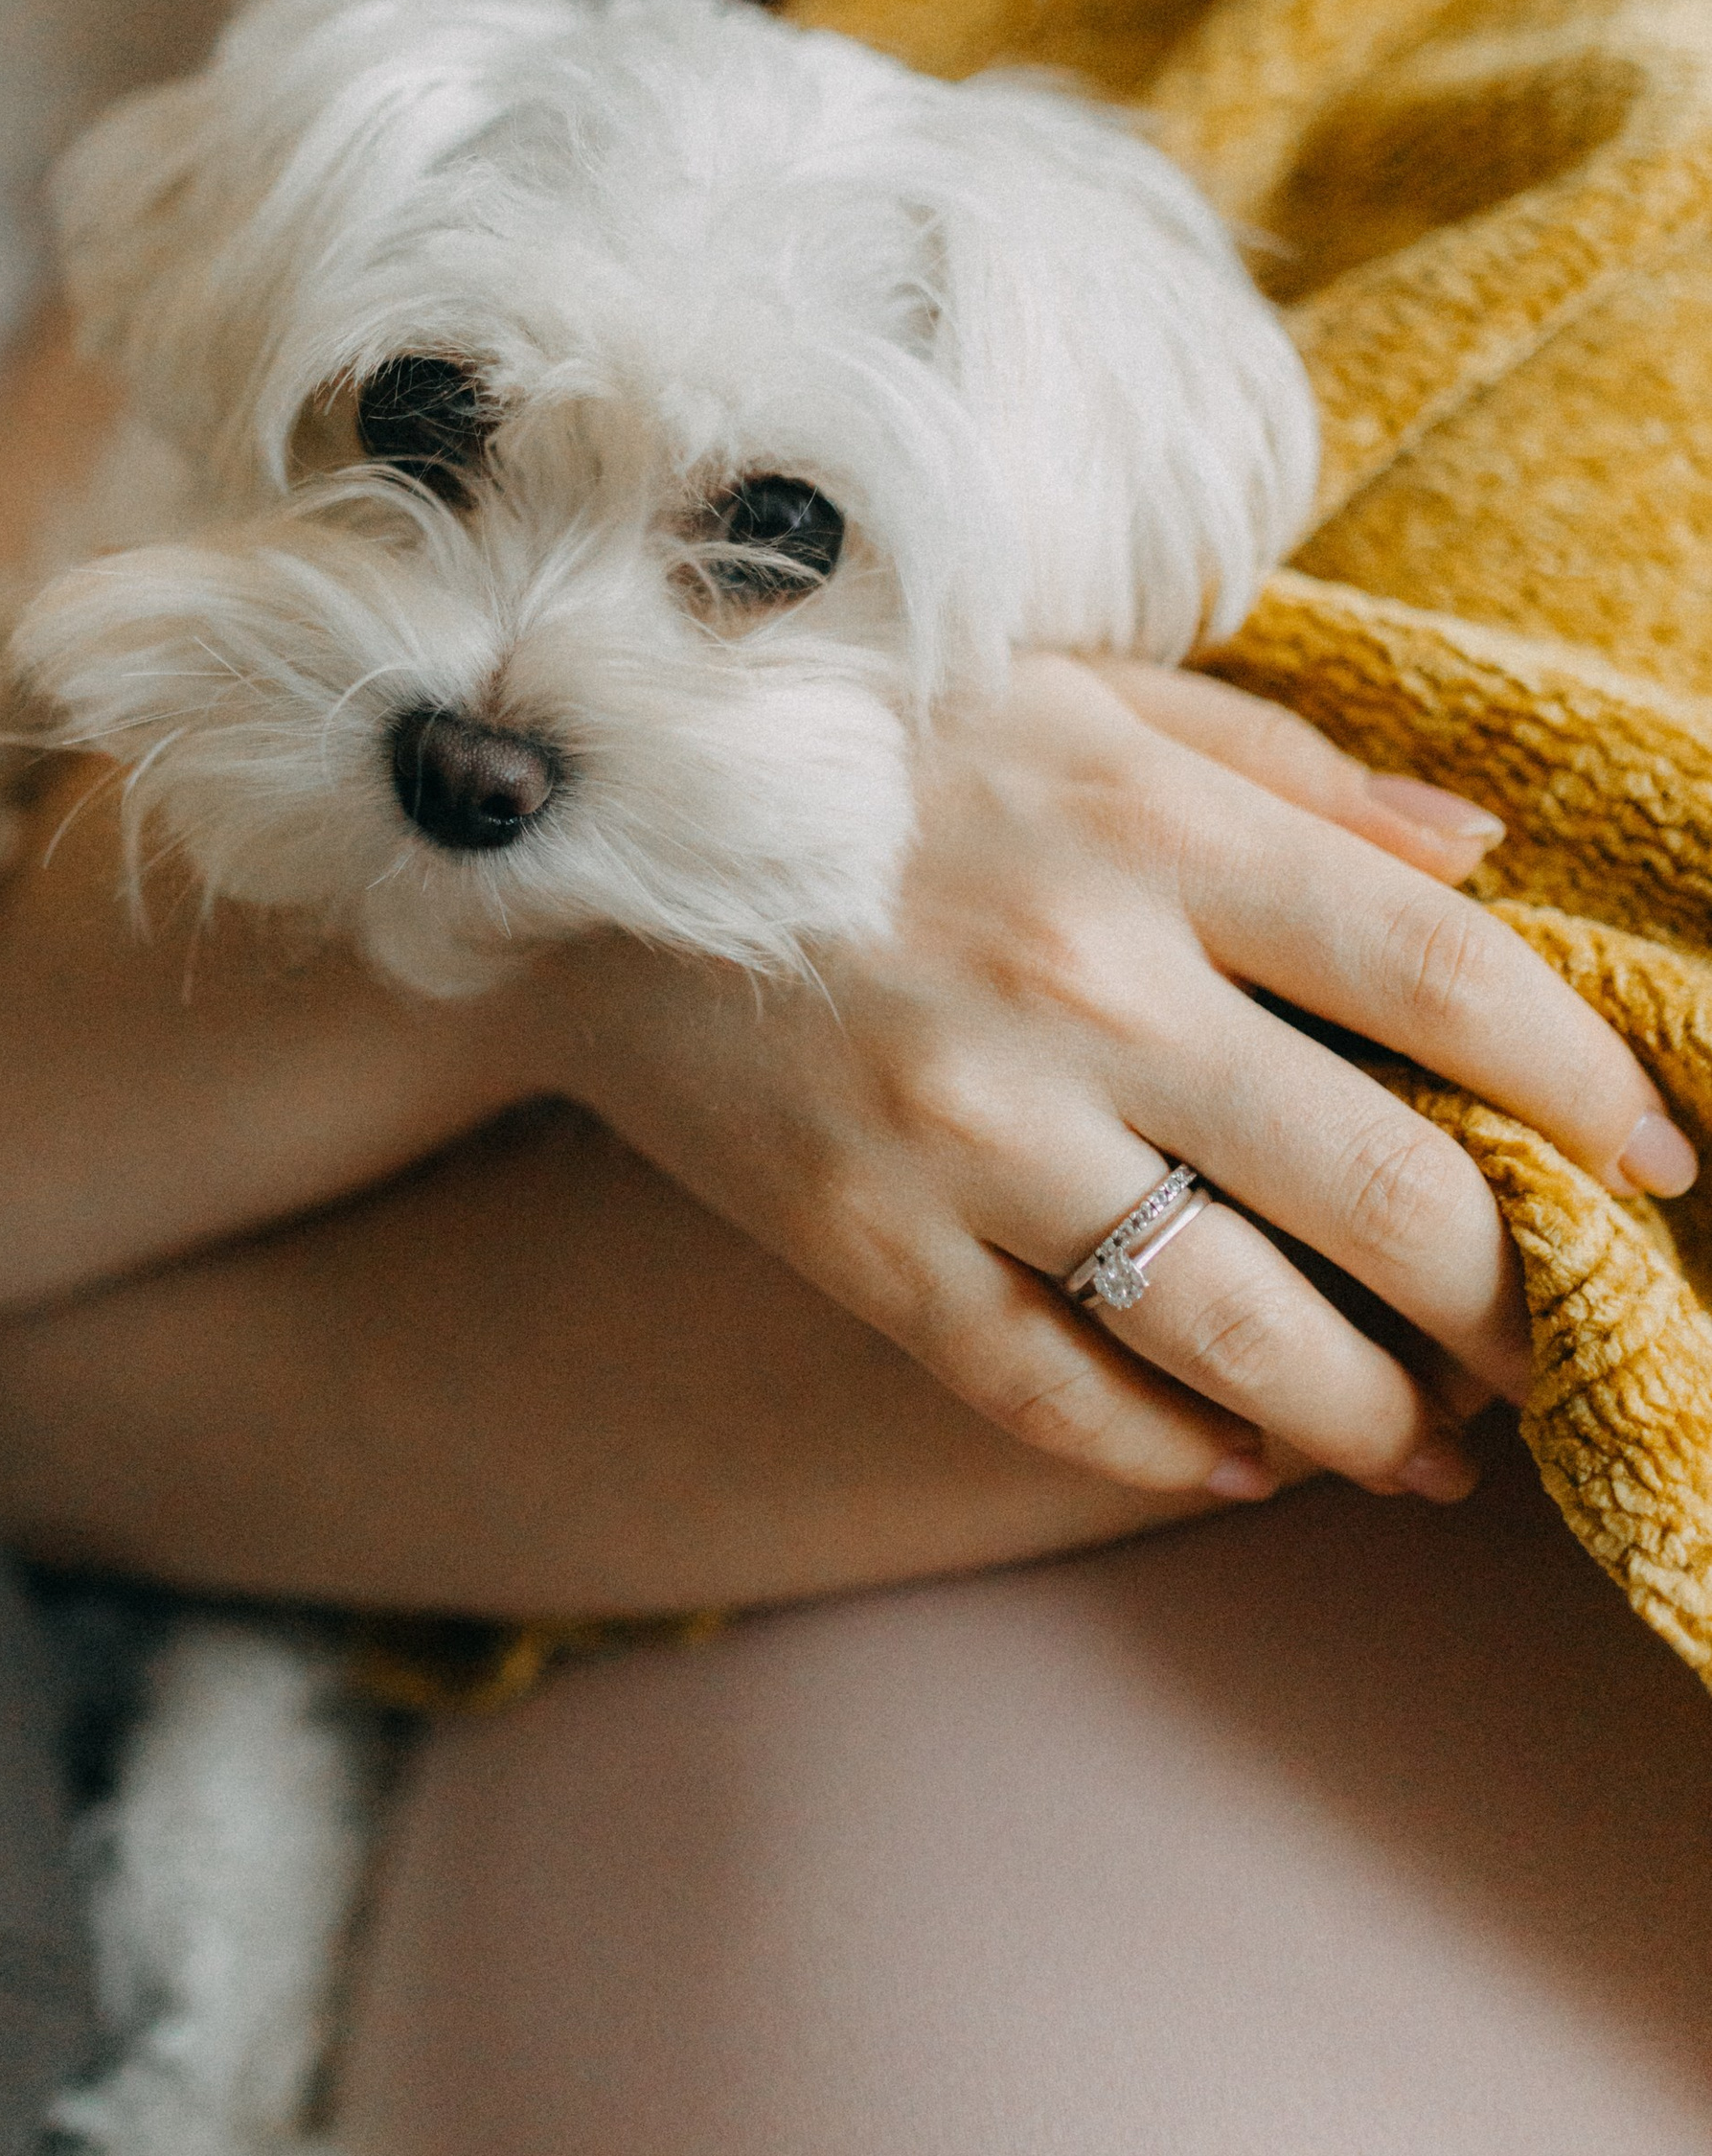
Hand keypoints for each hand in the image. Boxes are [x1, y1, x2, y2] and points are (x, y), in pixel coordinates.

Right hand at [529, 655, 1692, 1504]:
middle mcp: (1075, 984)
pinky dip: (1176, 1452)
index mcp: (1147, 826)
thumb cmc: (843, 735)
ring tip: (1446, 1452)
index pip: (1443, 970)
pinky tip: (1256, 1465)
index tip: (1668, 1158)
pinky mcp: (856, 1242)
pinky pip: (1052, 1391)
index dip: (1590, 1080)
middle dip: (1516, 1293)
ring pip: (1241, 1330)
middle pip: (1383, 1184)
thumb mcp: (1068, 689)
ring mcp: (960, 1131)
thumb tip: (1481, 856)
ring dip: (1383, 1417)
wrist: (555, 839)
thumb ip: (1284, 768)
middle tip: (1570, 1338)